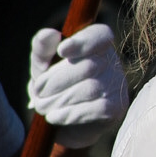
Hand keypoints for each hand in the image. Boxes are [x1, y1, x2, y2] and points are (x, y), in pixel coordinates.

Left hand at [27, 22, 128, 148]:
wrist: (63, 123)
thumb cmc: (53, 87)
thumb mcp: (43, 66)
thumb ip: (43, 49)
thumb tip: (50, 33)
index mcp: (96, 44)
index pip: (99, 35)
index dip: (83, 41)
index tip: (61, 50)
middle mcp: (111, 61)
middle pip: (88, 66)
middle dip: (57, 81)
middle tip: (39, 91)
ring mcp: (117, 84)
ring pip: (90, 89)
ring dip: (60, 99)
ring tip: (43, 106)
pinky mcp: (117, 107)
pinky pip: (96, 109)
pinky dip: (70, 114)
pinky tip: (54, 116)